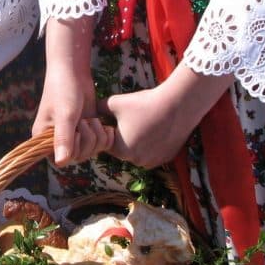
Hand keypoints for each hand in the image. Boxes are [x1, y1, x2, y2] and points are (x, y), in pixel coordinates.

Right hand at [33, 16, 110, 165]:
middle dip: (87, 141)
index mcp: (43, 137)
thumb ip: (64, 139)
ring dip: (97, 137)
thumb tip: (61, 163)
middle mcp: (57, 139)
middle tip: (85, 122)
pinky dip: (105, 137)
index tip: (76, 133)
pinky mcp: (86, 130)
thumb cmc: (63, 90)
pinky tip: (105, 126)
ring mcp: (73, 135)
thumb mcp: (65, 115)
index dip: (72, 150)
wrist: (73, 72)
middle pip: (78, 157)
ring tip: (92, 120)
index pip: (60, 160)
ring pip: (90, 152)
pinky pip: (98, 144)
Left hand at [101, 66, 233, 168]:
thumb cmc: (142, 103)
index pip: (106, 143)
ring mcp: (154, 161)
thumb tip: (87, 111)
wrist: (177, 105)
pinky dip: (152, 142)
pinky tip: (156, 126)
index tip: (115, 116)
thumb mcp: (113, 103)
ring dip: (138, 140)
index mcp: (120, 151)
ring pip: (138, 150)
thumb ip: (96, 109)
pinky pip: (154, 151)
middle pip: (122, 148)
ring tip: (144, 121)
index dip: (108, 129)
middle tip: (131, 117)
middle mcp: (137, 161)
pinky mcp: (168, 158)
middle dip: (122, 135)